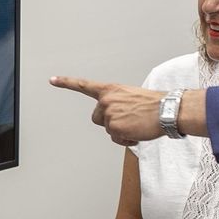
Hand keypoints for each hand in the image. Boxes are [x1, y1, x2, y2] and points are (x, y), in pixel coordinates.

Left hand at [50, 76, 164, 146]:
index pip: (84, 85)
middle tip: (129, 120)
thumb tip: (112, 117)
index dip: (67, 83)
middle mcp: (106, 100)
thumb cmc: (154, 104)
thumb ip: (116, 102)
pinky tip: (137, 132)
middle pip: (97, 119)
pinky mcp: (114, 127)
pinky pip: (116, 139)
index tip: (52, 79)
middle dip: (110, 123)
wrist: (167, 110)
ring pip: (109, 130)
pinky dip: (127, 139)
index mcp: (110, 90)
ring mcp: (109, 114)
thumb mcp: (131, 96)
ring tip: (137, 124)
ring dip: (122, 131)